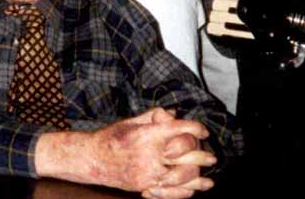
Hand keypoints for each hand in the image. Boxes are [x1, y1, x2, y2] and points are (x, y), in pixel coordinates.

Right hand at [88, 108, 214, 193]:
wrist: (93, 159)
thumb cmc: (112, 137)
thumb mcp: (132, 121)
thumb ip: (154, 117)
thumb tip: (174, 114)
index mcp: (148, 134)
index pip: (179, 129)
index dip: (195, 128)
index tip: (203, 131)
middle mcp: (150, 154)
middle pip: (185, 154)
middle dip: (201, 154)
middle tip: (211, 154)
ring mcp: (148, 174)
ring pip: (182, 176)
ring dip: (198, 175)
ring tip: (208, 174)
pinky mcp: (145, 187)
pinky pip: (171, 192)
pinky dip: (185, 191)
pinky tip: (195, 189)